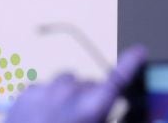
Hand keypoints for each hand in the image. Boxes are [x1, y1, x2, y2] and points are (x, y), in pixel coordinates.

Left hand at [4, 45, 145, 122]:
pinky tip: (43, 116)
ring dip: (68, 93)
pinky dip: (47, 97)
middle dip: (90, 96)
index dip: (131, 62)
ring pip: (67, 80)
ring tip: (60, 116)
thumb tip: (136, 113)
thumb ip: (111, 115)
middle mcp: (72, 93)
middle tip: (82, 118)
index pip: (119, 77)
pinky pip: (46, 86)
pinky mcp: (28, 93)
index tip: (139, 51)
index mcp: (92, 106)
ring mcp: (48, 90)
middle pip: (91, 83)